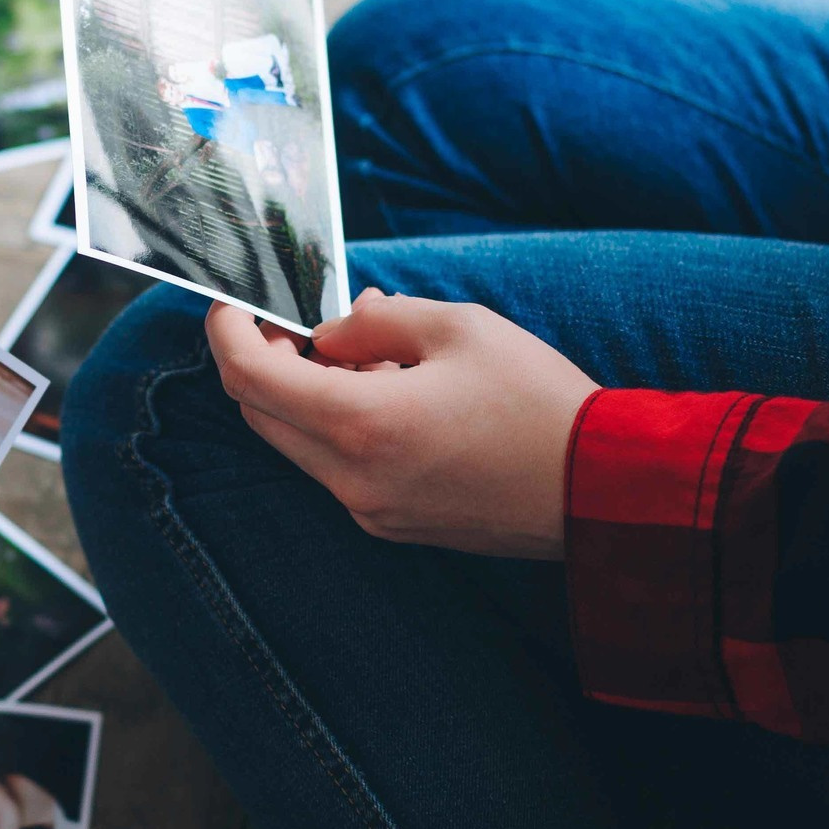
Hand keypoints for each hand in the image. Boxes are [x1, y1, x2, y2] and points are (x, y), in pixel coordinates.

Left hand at [204, 290, 597, 558]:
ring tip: (370, 352)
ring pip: (298, 444)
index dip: (227, 331)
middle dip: (263, 361)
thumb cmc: (539, 401)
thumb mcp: (458, 327)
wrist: (602, 489)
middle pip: (261, 415)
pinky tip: (393, 394)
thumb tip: (330, 330)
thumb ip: (375, 318)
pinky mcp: (392, 525)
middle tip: (298, 324)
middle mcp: (352, 479)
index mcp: (361, 424)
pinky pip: (337, 469)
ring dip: (308, 394)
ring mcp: (369, 511)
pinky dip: (341, 426)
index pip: (250, 378)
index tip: (231, 303)